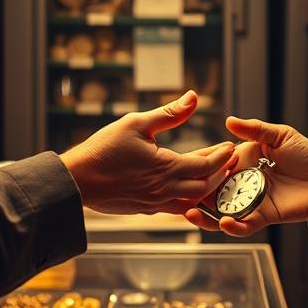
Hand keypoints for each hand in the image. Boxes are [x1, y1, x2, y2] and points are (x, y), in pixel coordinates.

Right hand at [61, 91, 235, 214]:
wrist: (77, 181)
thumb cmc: (103, 150)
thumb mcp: (136, 123)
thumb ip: (169, 113)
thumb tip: (193, 97)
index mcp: (166, 168)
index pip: (206, 165)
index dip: (222, 156)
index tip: (230, 146)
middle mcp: (165, 189)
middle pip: (205, 186)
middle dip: (221, 174)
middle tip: (230, 162)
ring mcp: (156, 203)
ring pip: (193, 202)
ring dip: (207, 189)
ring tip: (215, 176)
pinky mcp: (146, 210)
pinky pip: (177, 209)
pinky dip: (190, 200)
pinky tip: (190, 190)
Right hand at [184, 117, 307, 237]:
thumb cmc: (307, 155)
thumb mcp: (280, 136)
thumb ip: (255, 130)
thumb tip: (229, 120)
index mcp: (241, 162)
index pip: (213, 165)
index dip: (197, 166)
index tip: (181, 164)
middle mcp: (241, 183)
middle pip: (210, 191)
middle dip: (192, 193)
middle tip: (176, 192)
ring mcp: (250, 202)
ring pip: (220, 212)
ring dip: (204, 216)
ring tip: (190, 212)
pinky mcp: (263, 217)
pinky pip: (243, 225)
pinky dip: (232, 227)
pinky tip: (224, 222)